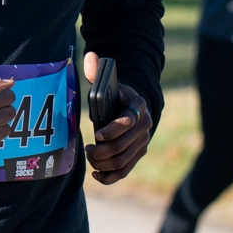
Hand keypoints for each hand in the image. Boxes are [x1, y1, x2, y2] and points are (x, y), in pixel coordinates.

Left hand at [82, 51, 152, 185]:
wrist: (133, 107)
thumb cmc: (114, 96)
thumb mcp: (107, 83)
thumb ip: (96, 72)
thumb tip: (89, 56)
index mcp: (138, 105)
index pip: (128, 120)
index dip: (111, 129)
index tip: (95, 133)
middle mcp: (145, 126)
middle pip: (124, 145)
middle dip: (102, 150)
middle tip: (87, 148)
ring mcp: (143, 142)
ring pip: (123, 160)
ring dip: (103, 162)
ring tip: (90, 156)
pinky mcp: (138, 155)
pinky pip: (125, 171)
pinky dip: (110, 176)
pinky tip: (96, 174)